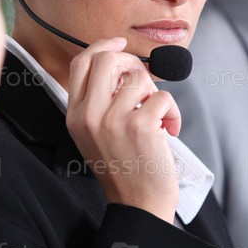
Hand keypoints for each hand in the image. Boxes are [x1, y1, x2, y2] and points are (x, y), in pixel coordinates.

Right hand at [67, 38, 180, 222]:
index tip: (120, 44)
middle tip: (144, 85)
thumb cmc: (123, 167)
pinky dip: (173, 112)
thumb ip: (98, 102)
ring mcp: (113, 120)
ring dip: (155, 94)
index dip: (102, 46)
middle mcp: (89, 115)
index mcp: (75, 115)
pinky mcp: (140, 126)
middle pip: (109, 59)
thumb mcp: (95, 134)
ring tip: (157, 117)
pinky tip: (169, 130)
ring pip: (140, 77)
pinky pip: (163, 96)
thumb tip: (120, 64)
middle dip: (132, 64)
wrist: (138, 204)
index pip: (81, 63)